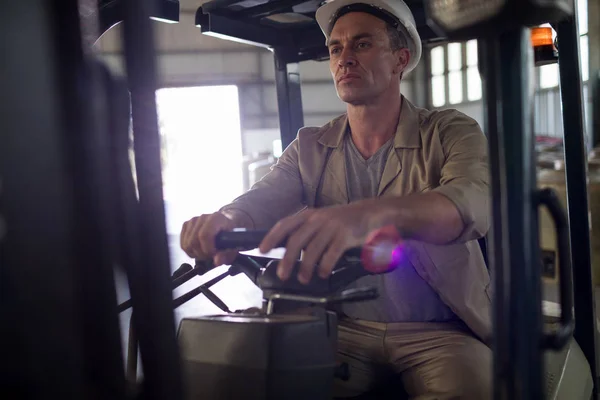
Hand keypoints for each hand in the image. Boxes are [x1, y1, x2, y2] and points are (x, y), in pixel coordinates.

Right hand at [180, 212, 237, 265]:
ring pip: (186, 245)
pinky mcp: (186, 225)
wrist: (224, 225)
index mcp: (216, 218)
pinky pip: (183, 244)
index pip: (204, 235)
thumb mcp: (233, 246)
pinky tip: (199, 249)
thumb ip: (227, 255)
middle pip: (193, 242)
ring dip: (196, 253)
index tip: (213, 254)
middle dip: (202, 254)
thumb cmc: (229, 235)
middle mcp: (203, 217)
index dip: (207, 249)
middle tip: (210, 255)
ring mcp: (193, 221)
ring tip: (206, 252)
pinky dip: (190, 251)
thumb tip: (217, 261)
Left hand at [259, 202, 387, 283]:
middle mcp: (317, 219)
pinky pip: (331, 254)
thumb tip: (289, 252)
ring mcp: (331, 227)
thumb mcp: (320, 221)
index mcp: (308, 215)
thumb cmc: (341, 220)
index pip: (284, 224)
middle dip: (287, 259)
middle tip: (282, 274)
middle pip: (296, 240)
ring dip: (305, 267)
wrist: (369, 213)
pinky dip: (324, 266)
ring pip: (312, 249)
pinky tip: (322, 274)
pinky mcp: (345, 236)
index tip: (262, 249)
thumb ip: (305, 233)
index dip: (272, 237)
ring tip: (303, 279)